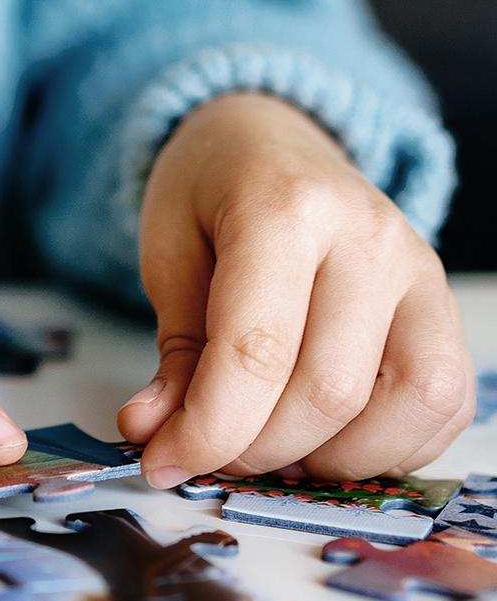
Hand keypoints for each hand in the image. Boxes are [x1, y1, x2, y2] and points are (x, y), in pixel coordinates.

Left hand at [118, 94, 471, 485]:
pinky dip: (388, 446)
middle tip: (210, 449)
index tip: (164, 462)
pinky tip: (326, 435)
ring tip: (272, 443)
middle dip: (258, 449)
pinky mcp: (446, 308)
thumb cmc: (212, 193)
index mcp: (285, 207)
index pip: (258, 350)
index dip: (210, 429)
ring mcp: (421, 271)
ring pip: (406, 406)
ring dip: (330, 458)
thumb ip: (175, 351)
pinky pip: (444, 405)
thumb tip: (154, 434)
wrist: (273, 138)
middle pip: (328, 391)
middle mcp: (370, 237)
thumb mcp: (168, 252)